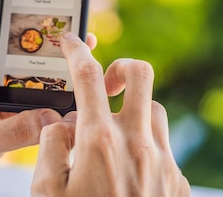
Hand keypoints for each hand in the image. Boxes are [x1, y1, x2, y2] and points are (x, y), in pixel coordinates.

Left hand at [0, 0, 63, 183]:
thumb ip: (6, 136)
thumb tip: (51, 116)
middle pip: (8, 51)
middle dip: (36, 36)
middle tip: (68, 19)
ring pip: (21, 81)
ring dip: (47, 73)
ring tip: (80, 58)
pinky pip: (25, 109)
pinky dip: (45, 106)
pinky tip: (69, 103)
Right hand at [31, 33, 189, 196]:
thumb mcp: (44, 192)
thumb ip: (49, 147)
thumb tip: (60, 124)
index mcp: (99, 142)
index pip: (87, 76)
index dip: (75, 50)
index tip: (68, 41)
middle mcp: (137, 145)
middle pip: (141, 76)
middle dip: (120, 68)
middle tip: (105, 84)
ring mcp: (163, 163)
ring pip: (157, 111)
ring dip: (133, 112)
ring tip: (110, 134)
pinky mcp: (177, 183)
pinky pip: (165, 147)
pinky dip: (144, 145)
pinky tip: (125, 170)